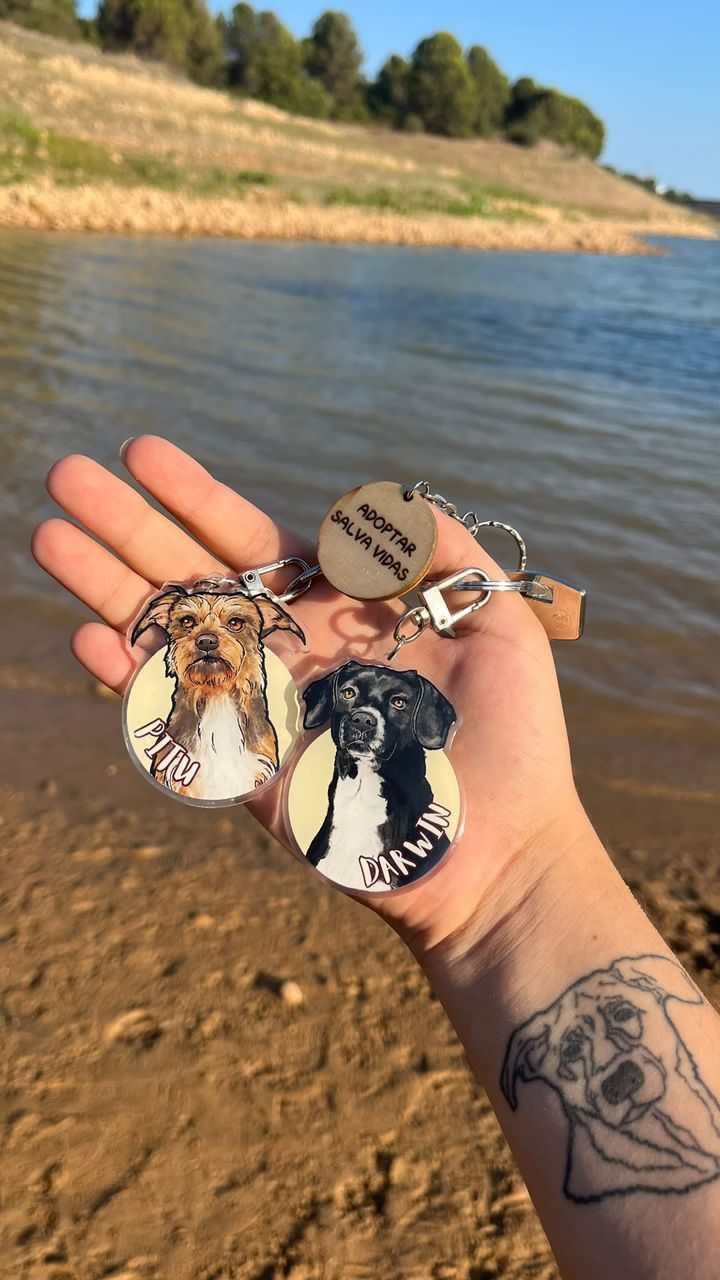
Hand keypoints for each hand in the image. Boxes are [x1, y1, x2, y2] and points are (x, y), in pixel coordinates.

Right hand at [32, 438, 587, 961]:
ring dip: (106, 587)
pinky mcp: (250, 769)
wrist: (502, 852)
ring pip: (168, 637)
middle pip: (189, 576)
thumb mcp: (497, 622)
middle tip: (64, 474)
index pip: (248, 540)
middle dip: (127, 525)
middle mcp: (284, 650)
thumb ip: (444, 554)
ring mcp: (260, 708)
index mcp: (334, 610)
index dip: (194, 496)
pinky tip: (85, 636)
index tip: (140, 452)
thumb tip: (371, 503)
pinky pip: (177, 718)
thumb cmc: (513, 739)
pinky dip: (130, 680)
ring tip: (48, 536)